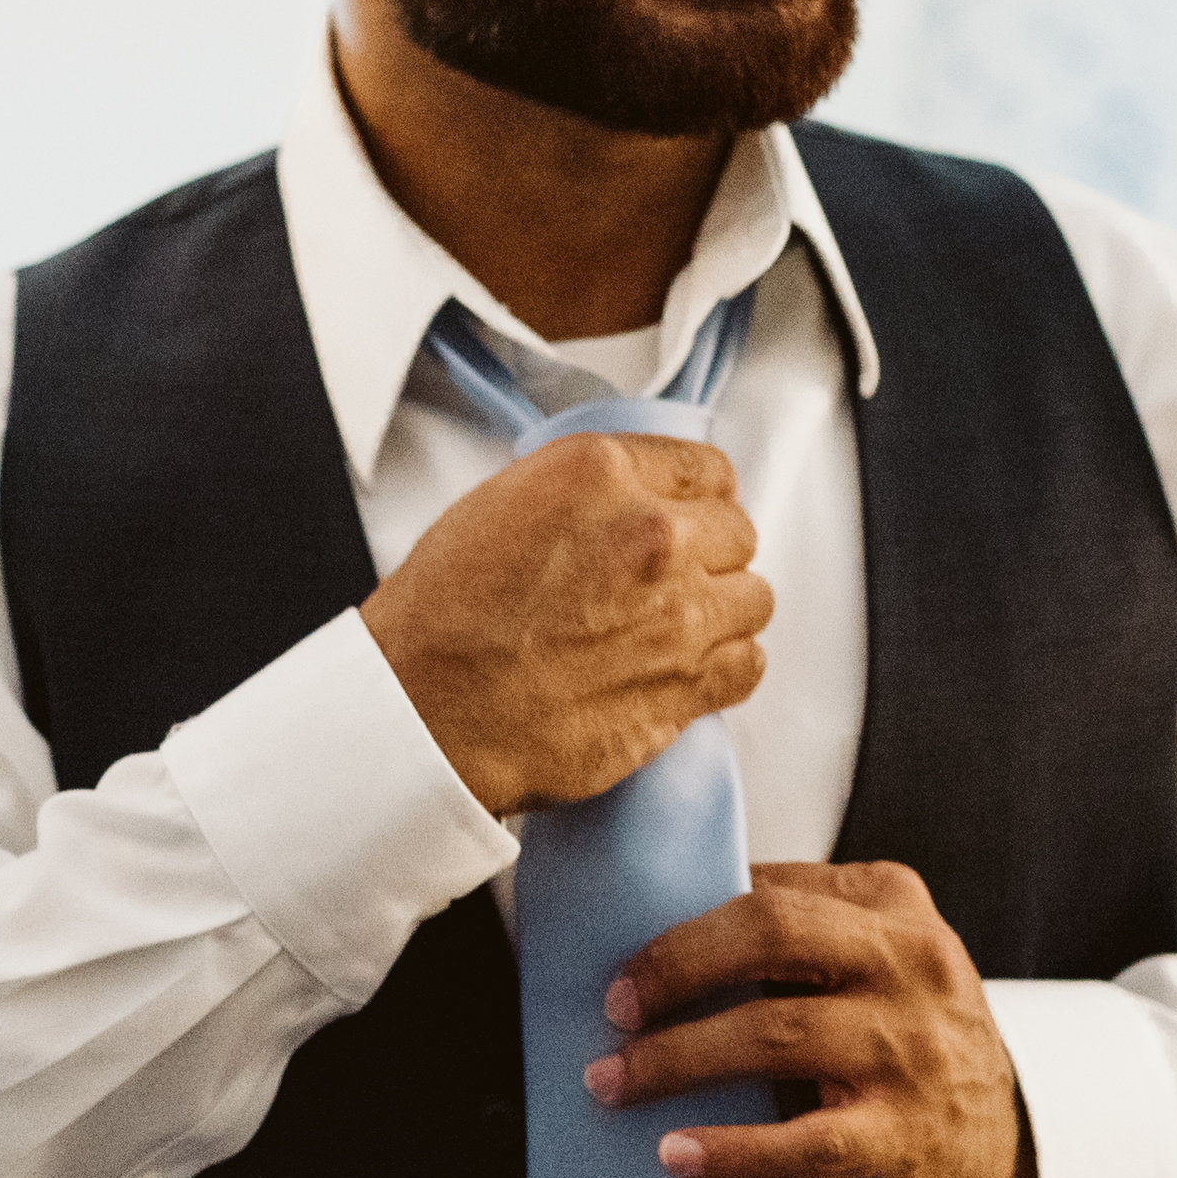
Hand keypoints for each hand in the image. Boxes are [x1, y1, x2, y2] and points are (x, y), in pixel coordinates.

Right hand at [361, 435, 771, 818]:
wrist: (424, 709)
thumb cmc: (442, 615)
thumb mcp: (503, 501)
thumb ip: (590, 491)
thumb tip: (636, 499)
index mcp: (603, 474)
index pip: (708, 468)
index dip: (696, 499)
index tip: (688, 518)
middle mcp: (652, 536)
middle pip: (737, 532)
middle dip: (708, 554)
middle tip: (669, 579)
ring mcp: (677, 614)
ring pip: (752, 598)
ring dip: (721, 611)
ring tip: (675, 627)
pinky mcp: (685, 686)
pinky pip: (747, 664)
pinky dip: (726, 667)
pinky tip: (689, 669)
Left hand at [586, 861, 1038, 1177]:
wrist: (998, 1155)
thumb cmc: (905, 1041)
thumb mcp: (878, 961)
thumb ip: (801, 931)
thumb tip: (661, 924)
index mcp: (894, 905)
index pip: (776, 889)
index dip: (687, 919)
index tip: (622, 953)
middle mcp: (911, 965)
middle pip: (775, 934)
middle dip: (677, 964)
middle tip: (614, 1006)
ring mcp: (911, 1052)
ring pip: (774, 1036)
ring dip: (676, 1059)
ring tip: (613, 1082)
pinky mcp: (902, 1138)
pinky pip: (803, 1143)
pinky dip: (730, 1151)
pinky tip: (675, 1154)